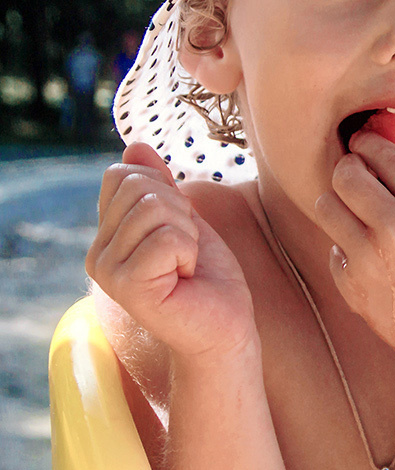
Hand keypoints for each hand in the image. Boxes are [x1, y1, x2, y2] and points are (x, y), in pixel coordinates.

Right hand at [86, 142, 256, 362]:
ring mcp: (107, 271)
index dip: (164, 189)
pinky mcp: (127, 287)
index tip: (178, 226)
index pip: (122, 174)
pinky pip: (166, 238)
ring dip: (187, 232)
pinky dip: (189, 251)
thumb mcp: (182, 217)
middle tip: (185, 248)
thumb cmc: (206, 274)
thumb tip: (134, 145)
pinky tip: (185, 278)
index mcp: (107, 233)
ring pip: (154, 208)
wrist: (223, 324)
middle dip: (179, 211)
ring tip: (185, 264)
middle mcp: (97, 252)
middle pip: (139, 188)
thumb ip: (157, 184)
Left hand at [313, 130, 394, 353]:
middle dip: (349, 168)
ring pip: (326, 206)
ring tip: (357, 210)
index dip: (369, 142)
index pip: (384, 154)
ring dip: (338, 202)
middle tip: (357, 172)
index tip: (364, 142)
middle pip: (345, 175)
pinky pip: (332, 248)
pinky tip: (369, 255)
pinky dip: (345, 246)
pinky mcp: (351, 286)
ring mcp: (370, 261)